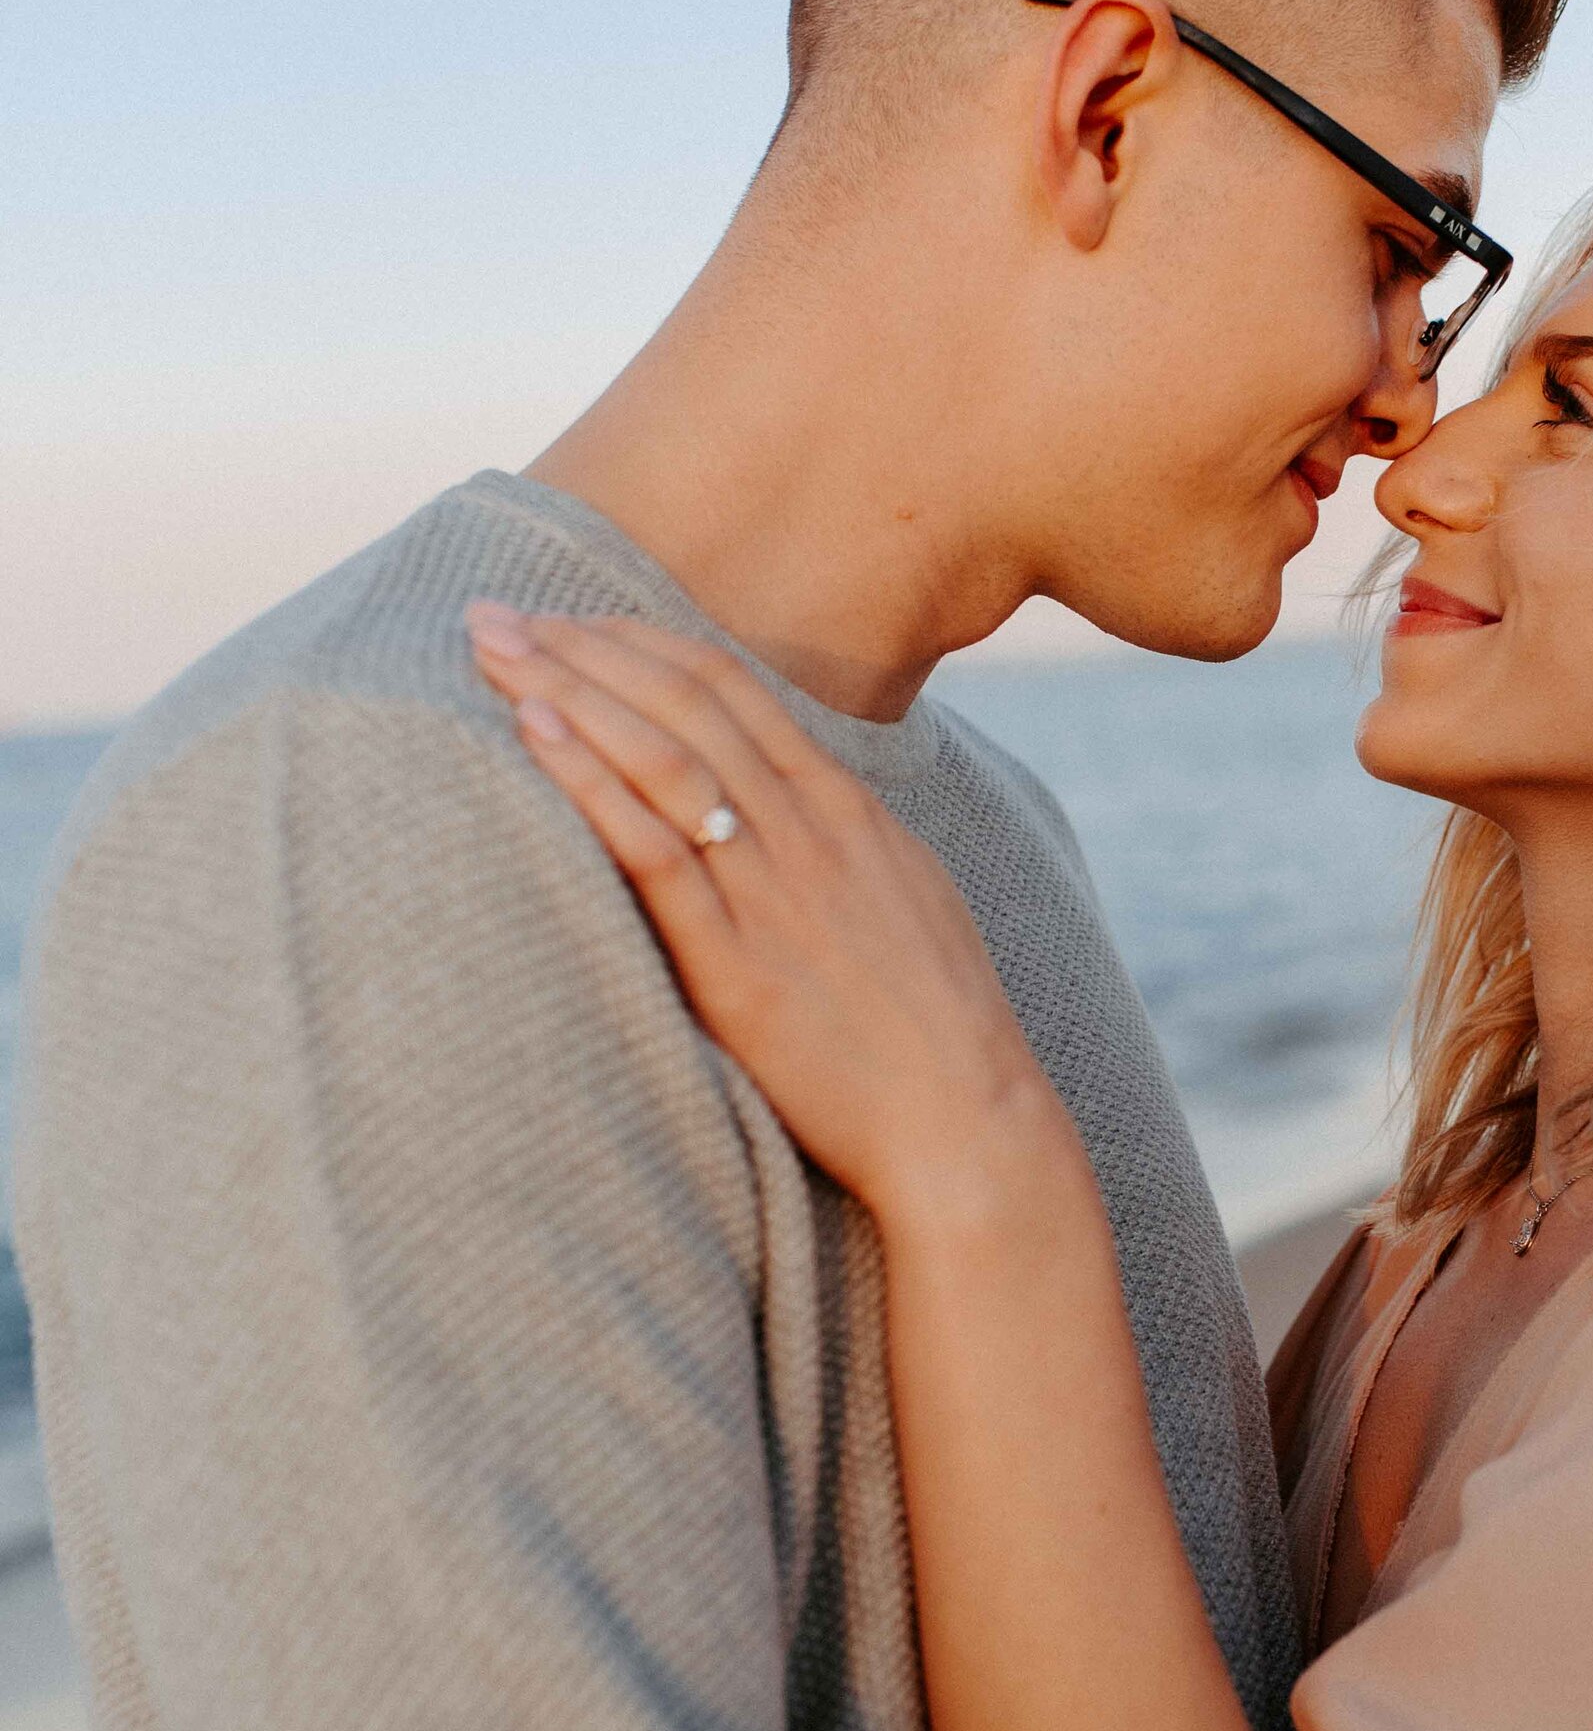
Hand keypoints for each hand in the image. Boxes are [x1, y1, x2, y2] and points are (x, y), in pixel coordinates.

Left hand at [466, 606, 1079, 1230]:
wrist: (967, 1120)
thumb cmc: (936, 1026)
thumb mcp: (902, 898)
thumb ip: (839, 844)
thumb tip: (785, 810)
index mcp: (847, 808)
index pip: (730, 688)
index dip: (640, 641)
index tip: (571, 619)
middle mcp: (807, 829)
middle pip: (678, 702)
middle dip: (578, 646)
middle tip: (493, 611)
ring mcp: (772, 891)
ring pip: (658, 756)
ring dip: (564, 690)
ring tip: (487, 649)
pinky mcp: (737, 964)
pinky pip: (651, 851)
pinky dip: (588, 782)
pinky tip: (534, 735)